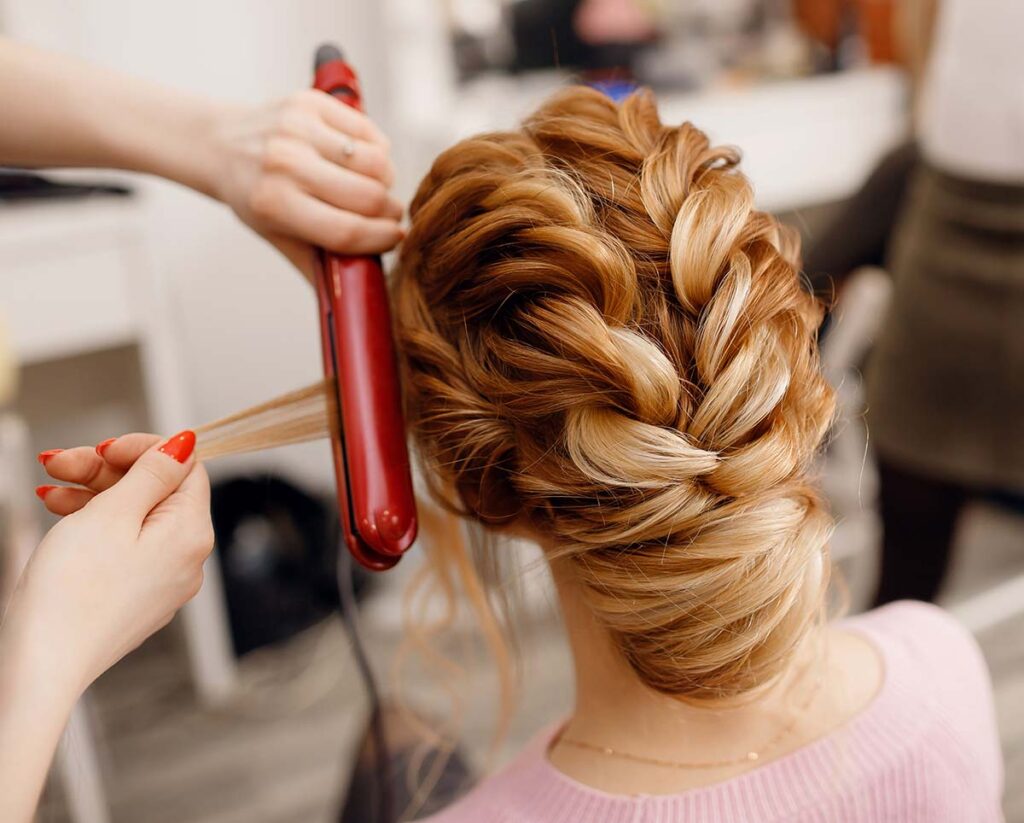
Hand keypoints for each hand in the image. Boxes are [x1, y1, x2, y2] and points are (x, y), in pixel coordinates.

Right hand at [5, 432, 212, 695]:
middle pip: (157, 491)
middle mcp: (186, 559)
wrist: (42, 663)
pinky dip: (93, 523)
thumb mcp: (114, 513)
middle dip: (107, 470)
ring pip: (134, 516)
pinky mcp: (133, 594)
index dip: (145, 450)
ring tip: (48, 488)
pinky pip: (122, 544)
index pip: (188, 469)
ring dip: (93, 493)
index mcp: (192, 534)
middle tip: (59, 463)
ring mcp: (160, 580)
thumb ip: (153, 473)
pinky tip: (58, 511)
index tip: (104, 448)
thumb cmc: (73, 590)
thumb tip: (188, 444)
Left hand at [206, 90, 404, 278]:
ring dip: (386, 179)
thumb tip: (362, 298)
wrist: (220, 145)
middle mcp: (285, 163)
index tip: (396, 239)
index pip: (347, 230)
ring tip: (374, 186)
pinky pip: (370, 133)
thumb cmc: (257, 198)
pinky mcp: (311, 103)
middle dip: (389, 211)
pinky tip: (363, 161)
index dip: (381, 239)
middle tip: (388, 215)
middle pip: (368, 196)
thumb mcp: (278, 238)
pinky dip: (377, 151)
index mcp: (274, 204)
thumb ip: (320, 269)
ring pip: (377, 162)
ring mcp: (298, 129)